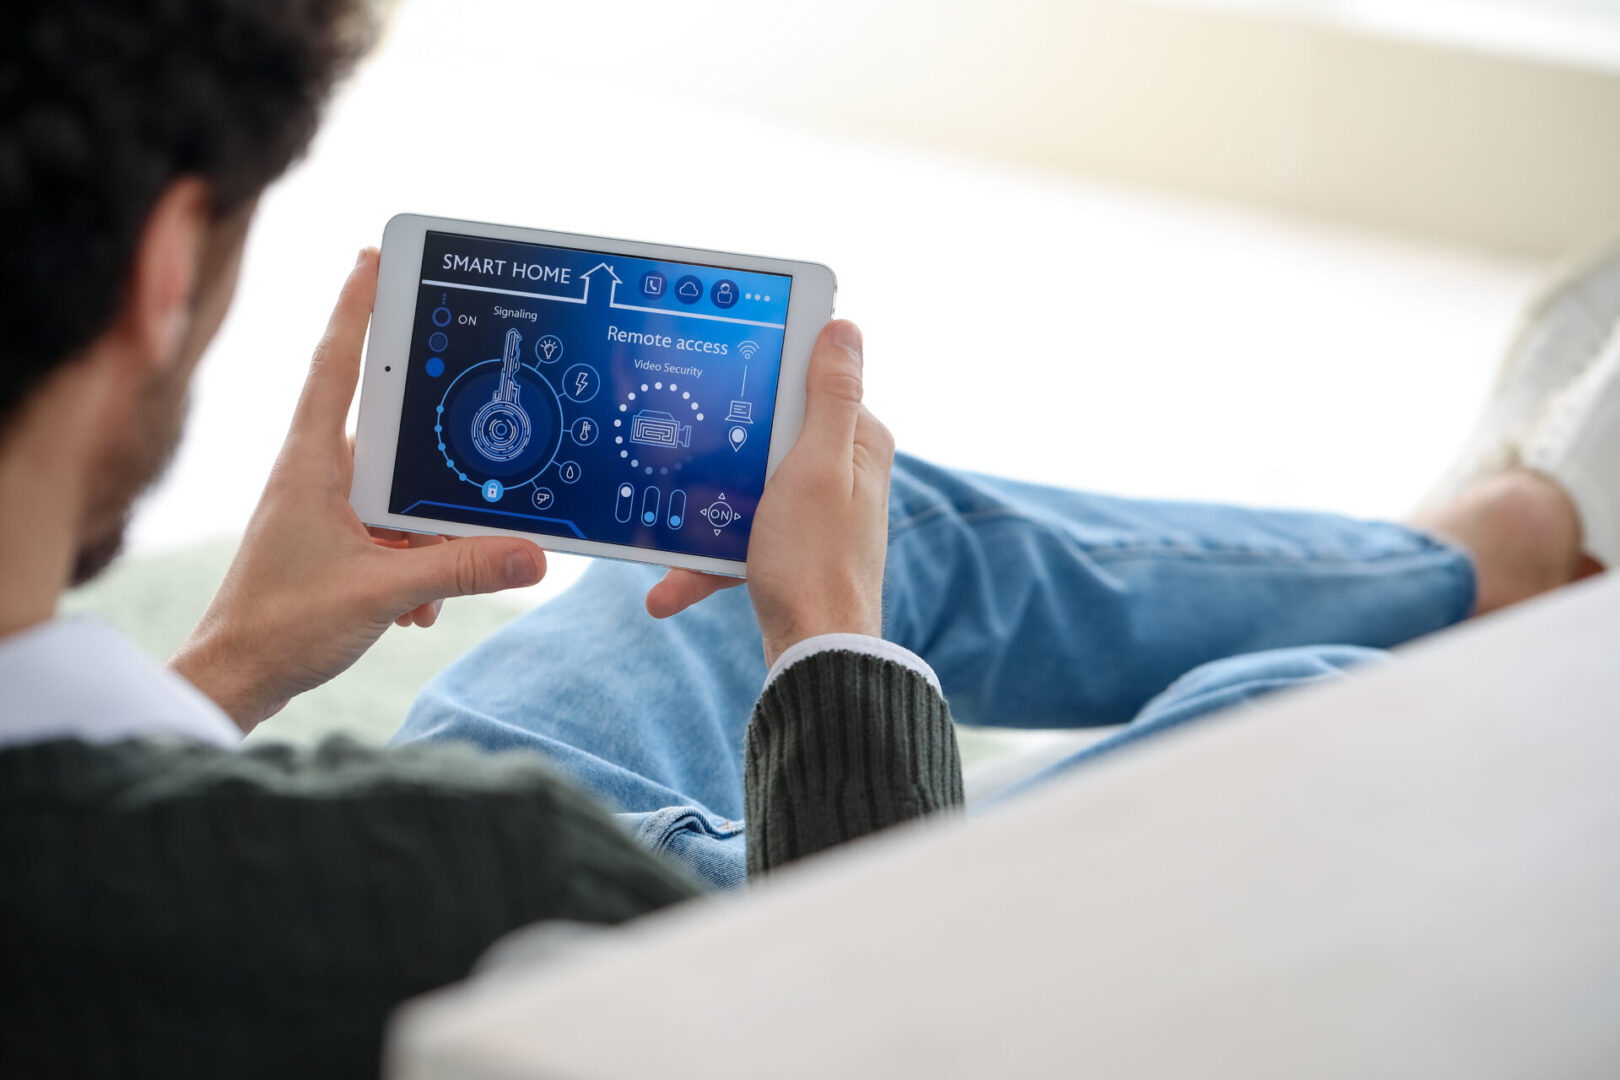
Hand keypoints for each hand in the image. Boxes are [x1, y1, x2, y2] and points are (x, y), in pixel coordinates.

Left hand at [170, 250, 545, 730]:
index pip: (336, 365)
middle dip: (430, 450)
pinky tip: (421, 604)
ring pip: (399, 494)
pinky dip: (417, 563)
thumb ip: (460, 569)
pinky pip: (394, 534)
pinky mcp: (335, 545)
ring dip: (428, 533)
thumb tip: (531, 556)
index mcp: (310, 463)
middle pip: (387, 429)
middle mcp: (316, 476)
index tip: (372, 257)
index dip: (356, 308)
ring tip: (430, 582)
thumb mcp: (380, 594)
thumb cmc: (278, 628)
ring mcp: (325, 510)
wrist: (235, 681)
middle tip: (466, 423)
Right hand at [646, 320, 893, 667]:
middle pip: (765, 433)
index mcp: (857, 441)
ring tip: (663, 539)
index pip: (809, 379)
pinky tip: (669, 587)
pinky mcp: (789, 547)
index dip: (762, 371)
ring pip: (743, 488)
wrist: (814, 655)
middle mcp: (840, 470)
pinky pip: (738, 535)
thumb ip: (829, 395)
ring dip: (699, 517)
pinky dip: (705, 559)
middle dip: (717, 455)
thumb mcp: (816, 465)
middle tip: (681, 459)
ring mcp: (813, 510)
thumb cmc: (816, 562)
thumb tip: (844, 327)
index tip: (719, 366)